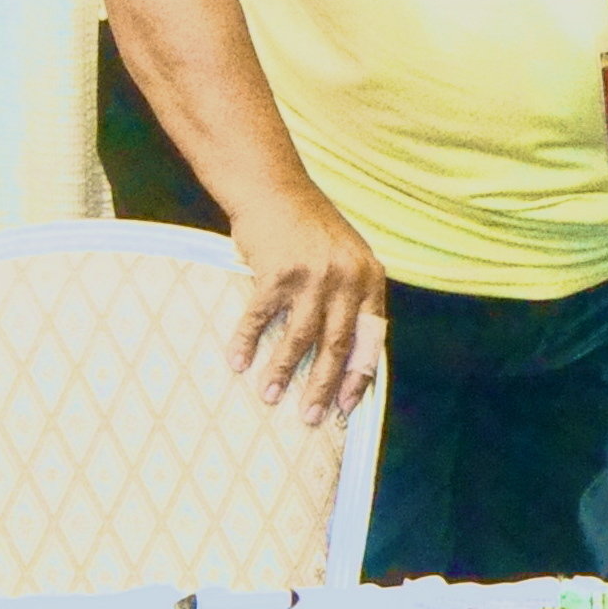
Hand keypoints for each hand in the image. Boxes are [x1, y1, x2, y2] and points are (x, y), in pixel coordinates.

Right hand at [222, 183, 386, 424]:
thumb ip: (352, 296)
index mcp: (370, 278)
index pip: (370, 338)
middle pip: (337, 345)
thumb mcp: (347, 257)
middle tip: (310, 418)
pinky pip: (259, 317)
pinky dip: (247, 342)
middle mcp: (346, 278)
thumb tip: (347, 353)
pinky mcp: (277, 272)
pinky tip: (237, 363)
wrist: (274, 189)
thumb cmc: (309, 229)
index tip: (345, 406)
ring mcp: (312, 275)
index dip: (358, 375)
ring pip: (300, 337)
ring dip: (282, 371)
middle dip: (322, 385)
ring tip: (269, 397)